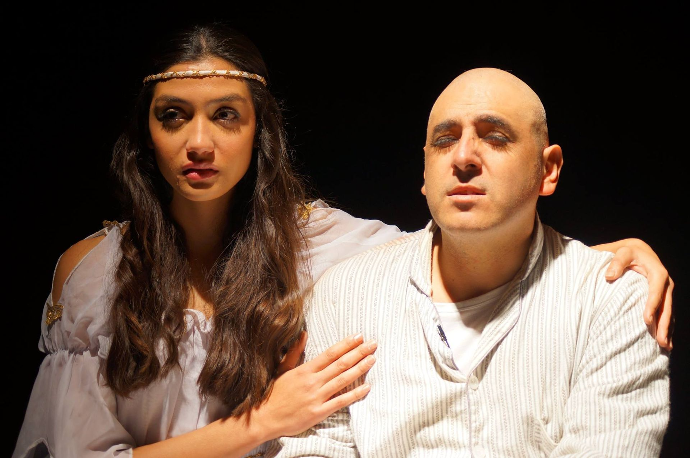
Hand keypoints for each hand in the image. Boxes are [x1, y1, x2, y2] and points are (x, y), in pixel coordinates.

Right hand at [249, 331, 376, 438]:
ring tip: (372, 360)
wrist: (265, 418)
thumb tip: (303, 334)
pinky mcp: (319, 412)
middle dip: (358, 353)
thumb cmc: (273, 394)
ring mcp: (317, 397)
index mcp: (305, 370)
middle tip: (373, 344)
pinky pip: (341, 402)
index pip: (330, 354)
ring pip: (343, 380)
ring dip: (360, 369)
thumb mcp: (282, 369)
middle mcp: (313, 382)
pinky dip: (354, 394)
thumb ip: (294, 352)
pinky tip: (366, 387)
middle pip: (340, 364)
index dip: (346, 344)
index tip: (359, 337)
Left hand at [596, 238, 673, 349]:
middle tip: (661, 341)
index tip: (647, 321)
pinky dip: (665, 326)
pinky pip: (665, 313)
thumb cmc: (627, 252)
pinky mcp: (662, 297)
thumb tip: (609, 276)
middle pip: (666, 306)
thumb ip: (616, 262)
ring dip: (667, 329)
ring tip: (665, 346)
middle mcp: (665, 284)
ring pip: (668, 312)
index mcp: (657, 273)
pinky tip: (664, 340)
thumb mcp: (622, 252)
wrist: (637, 250)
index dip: (652, 306)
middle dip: (664, 324)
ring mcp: (665, 292)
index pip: (656, 292)